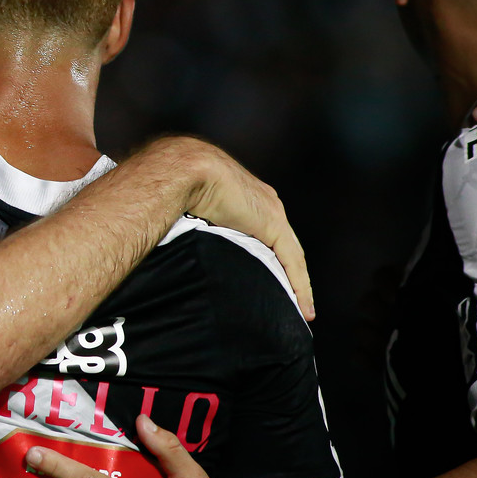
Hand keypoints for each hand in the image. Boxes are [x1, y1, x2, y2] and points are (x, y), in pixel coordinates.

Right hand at [147, 137, 312, 319]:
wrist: (183, 168)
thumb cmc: (174, 184)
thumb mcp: (185, 211)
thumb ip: (190, 227)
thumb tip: (172, 249)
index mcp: (241, 197)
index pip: (261, 232)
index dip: (265, 257)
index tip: (265, 279)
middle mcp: (262, 203)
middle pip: (281, 245)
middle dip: (286, 272)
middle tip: (288, 300)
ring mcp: (270, 213)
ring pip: (290, 256)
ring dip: (296, 284)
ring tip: (300, 309)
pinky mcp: (274, 225)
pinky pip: (292, 261)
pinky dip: (300, 285)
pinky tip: (304, 307)